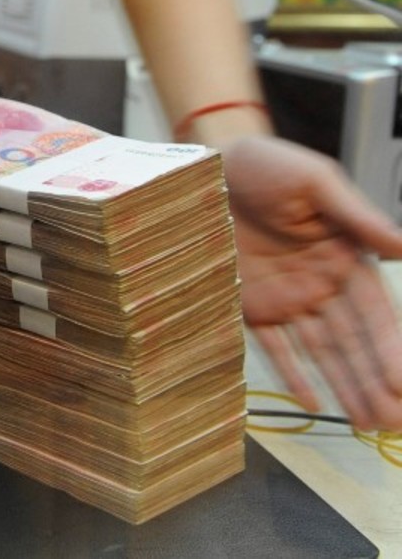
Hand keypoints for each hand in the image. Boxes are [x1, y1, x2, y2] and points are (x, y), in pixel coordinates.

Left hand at [224, 135, 401, 429]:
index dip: (390, 349)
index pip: (376, 313)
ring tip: (369, 424)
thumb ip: (356, 216)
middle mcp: (321, 284)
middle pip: (354, 341)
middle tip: (393, 421)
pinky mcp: (249, 303)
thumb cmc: (266, 165)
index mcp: (347, 256)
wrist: (207, 164)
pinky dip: (292, 375)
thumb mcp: (316, 181)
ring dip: (345, 387)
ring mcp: (286, 297)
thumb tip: (401, 247)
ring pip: (321, 351)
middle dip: (375, 381)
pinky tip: (314, 406)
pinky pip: (273, 346)